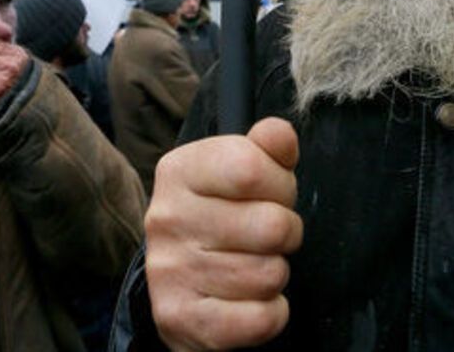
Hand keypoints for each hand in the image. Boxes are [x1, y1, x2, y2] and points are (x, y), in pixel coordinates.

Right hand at [145, 117, 302, 350]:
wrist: (178, 286)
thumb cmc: (219, 219)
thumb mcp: (237, 171)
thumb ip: (265, 148)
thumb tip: (279, 134)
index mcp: (180, 171)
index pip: (251, 167)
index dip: (281, 184)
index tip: (274, 194)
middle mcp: (167, 218)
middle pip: (271, 225)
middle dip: (286, 232)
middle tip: (267, 236)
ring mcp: (170, 270)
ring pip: (270, 274)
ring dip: (275, 274)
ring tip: (252, 265)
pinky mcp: (179, 318)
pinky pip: (261, 319)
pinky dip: (271, 313)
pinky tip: (250, 301)